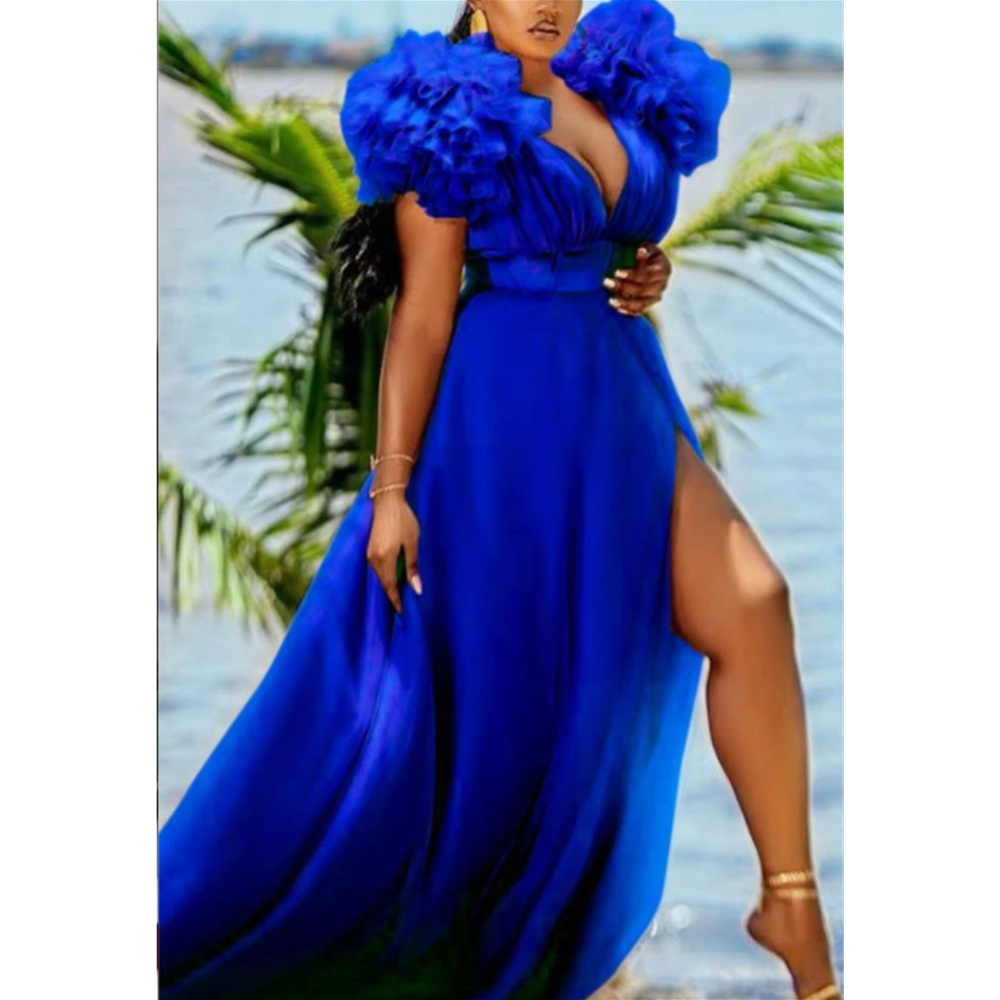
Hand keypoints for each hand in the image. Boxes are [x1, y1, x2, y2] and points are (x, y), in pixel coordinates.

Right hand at [366, 492, 421, 614]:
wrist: (387, 500)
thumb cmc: (403, 519)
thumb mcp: (412, 543)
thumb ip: (413, 566)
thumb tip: (417, 589)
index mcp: (384, 558)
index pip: (389, 587)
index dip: (396, 600)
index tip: (402, 613)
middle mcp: (373, 558)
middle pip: (382, 583)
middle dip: (391, 596)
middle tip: (401, 608)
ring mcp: (369, 553)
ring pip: (378, 576)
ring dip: (387, 586)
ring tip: (398, 595)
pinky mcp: (369, 548)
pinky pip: (376, 568)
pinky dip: (383, 576)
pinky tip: (391, 578)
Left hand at [603, 242, 672, 315]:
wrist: (653, 265)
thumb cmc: (648, 254)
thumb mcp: (648, 248)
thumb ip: (645, 250)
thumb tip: (640, 251)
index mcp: (664, 270)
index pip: (647, 275)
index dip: (632, 275)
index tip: (617, 272)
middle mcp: (662, 286)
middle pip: (642, 290)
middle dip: (624, 287)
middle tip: (607, 282)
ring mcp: (656, 297)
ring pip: (641, 304)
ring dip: (625, 303)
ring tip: (611, 300)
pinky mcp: (649, 305)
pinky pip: (639, 311)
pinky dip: (628, 311)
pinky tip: (617, 307)